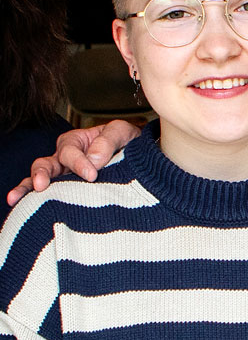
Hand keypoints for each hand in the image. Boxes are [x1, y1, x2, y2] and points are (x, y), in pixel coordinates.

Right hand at [9, 121, 142, 204]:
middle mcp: (63, 158)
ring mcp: (62, 176)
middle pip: (45, 164)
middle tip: (41, 185)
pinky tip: (18, 206)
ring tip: (15, 198)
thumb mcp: (121, 132)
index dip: (78, 163)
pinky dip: (30, 200)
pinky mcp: (67, 192)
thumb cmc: (126, 143)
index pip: (69, 152)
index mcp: (74, 142)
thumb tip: (94, 160)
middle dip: (41, 174)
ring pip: (39, 180)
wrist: (139, 160)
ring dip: (27, 188)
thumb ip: (108, 140)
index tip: (92, 175)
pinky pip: (46, 196)